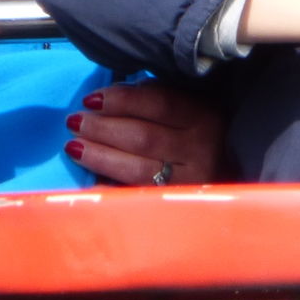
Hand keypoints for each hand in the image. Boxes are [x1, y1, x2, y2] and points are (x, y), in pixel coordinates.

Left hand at [65, 81, 225, 185]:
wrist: (226, 172)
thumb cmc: (199, 133)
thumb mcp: (191, 106)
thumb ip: (159, 96)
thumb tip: (114, 94)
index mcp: (204, 117)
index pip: (160, 103)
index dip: (122, 100)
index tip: (91, 99)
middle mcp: (200, 150)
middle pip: (144, 137)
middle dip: (103, 128)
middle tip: (75, 121)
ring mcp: (189, 181)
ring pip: (138, 169)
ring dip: (100, 156)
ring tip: (74, 146)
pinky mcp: (176, 205)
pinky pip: (137, 195)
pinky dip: (111, 187)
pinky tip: (90, 179)